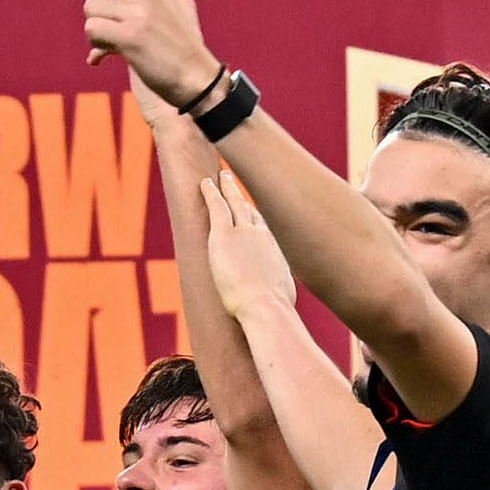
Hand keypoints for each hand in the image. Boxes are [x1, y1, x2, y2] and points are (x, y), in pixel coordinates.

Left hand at [80, 0, 215, 107]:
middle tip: (110, 42)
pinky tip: (105, 58)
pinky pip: (92, 29)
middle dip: (100, 20)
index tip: (119, 30)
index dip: (109, 12)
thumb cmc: (180, 51)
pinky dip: (94, 45)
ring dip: (95, 34)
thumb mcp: (174, 9)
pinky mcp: (131, 35)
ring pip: (91, 10)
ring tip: (109, 49)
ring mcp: (140, 11)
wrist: (197, 79)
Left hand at [199, 170, 295, 328]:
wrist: (266, 307)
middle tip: (235, 184)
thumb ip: (279, 300)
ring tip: (222, 176)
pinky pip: (217, 206)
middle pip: (251, 211)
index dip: (256, 218)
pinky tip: (205, 182)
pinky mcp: (224, 235)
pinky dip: (212, 192)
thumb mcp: (282, 302)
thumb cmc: (274, 312)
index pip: (263, 230)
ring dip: (228, 188)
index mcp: (274, 253)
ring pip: (235, 203)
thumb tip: (283, 314)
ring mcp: (244, 233)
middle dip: (242, 197)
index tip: (252, 211)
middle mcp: (262, 237)